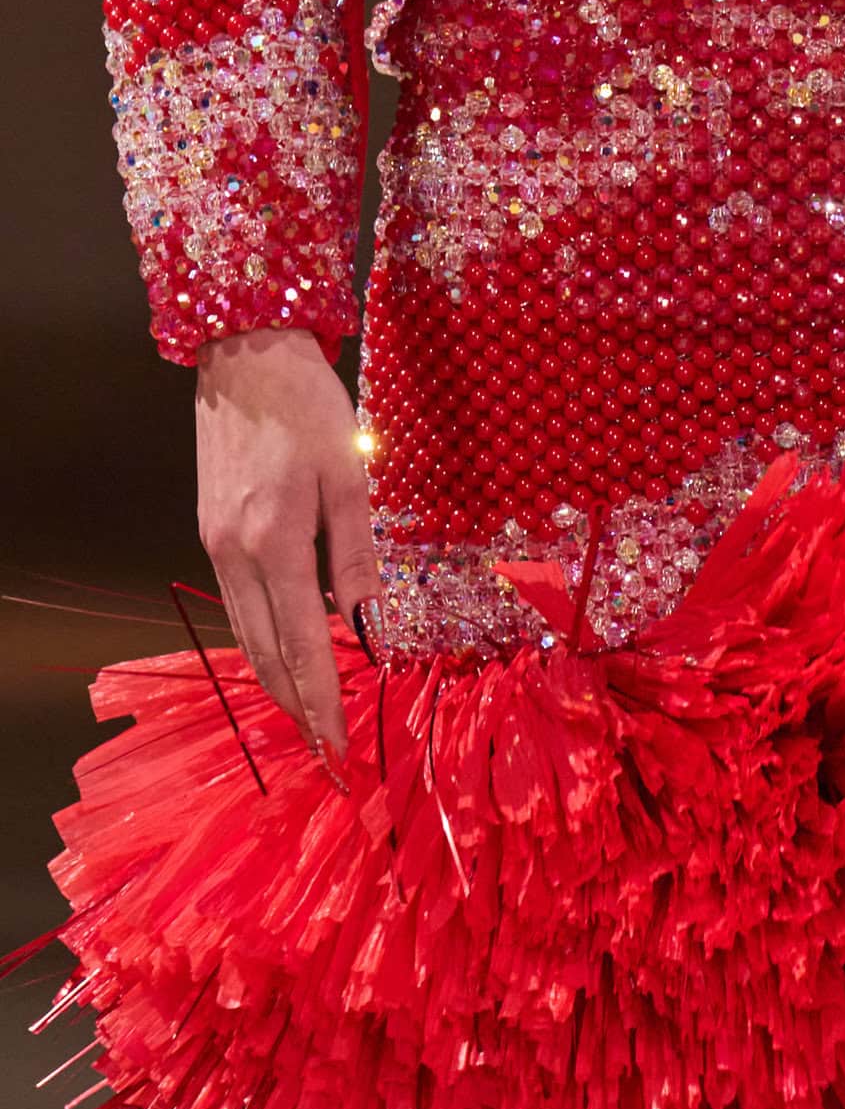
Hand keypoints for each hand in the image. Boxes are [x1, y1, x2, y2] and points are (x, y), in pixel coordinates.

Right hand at [195, 328, 380, 765]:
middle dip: (298, 709)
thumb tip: (369, 627)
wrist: (244, 353)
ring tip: (307, 720)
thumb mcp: (350, 477)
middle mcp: (235, 554)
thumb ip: (358, 557)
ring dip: (277, 683)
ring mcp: (215, 544)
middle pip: (266, 654)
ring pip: (246, 635)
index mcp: (275, 543)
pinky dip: (263, 642)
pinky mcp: (210, 531)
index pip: (303, 646)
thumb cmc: (309, 406)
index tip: (340, 748)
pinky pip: (238, 605)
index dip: (324, 702)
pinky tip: (285, 657)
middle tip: (326, 754)